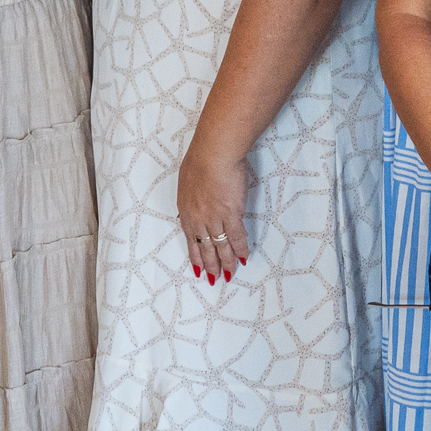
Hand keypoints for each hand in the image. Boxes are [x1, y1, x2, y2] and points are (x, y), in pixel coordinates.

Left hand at [177, 140, 250, 282]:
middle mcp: (199, 219)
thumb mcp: (187, 181)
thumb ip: (190, 197)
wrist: (214, 152)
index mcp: (186, 210)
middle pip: (205, 247)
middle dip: (210, 265)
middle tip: (213, 278)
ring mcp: (215, 218)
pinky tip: (244, 258)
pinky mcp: (232, 214)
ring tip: (230, 274)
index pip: (191, 239)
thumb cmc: (201, 158)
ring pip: (221, 247)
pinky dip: (241, 249)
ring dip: (226, 262)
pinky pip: (237, 237)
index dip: (196, 255)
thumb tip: (191, 206)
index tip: (198, 268)